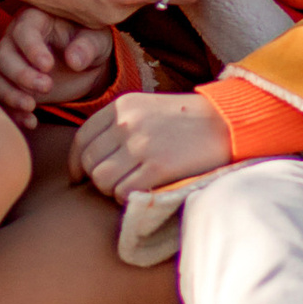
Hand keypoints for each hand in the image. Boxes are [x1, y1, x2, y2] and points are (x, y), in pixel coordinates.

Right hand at [0, 7, 114, 129]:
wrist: (86, 64)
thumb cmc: (89, 42)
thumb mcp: (97, 40)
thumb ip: (87, 47)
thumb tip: (74, 60)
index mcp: (36, 18)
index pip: (25, 30)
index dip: (32, 48)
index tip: (48, 66)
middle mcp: (16, 38)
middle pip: (4, 55)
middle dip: (22, 74)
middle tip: (46, 87)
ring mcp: (10, 62)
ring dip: (10, 94)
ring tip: (31, 107)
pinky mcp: (10, 84)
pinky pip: (0, 96)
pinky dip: (12, 111)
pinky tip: (31, 122)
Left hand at [72, 88, 235, 199]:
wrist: (225, 123)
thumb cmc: (184, 120)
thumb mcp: (146, 109)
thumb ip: (118, 126)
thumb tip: (89, 159)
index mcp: (122, 106)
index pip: (82, 138)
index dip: (77, 162)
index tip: (80, 176)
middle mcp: (127, 123)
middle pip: (90, 162)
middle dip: (96, 178)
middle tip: (115, 183)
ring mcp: (141, 145)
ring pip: (102, 180)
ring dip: (112, 190)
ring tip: (131, 185)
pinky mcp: (157, 167)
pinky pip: (123, 192)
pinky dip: (128, 197)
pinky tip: (144, 189)